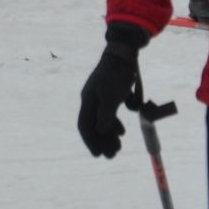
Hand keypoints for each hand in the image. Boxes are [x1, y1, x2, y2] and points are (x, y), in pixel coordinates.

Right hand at [78, 22, 147, 157]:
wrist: (123, 53)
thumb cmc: (117, 75)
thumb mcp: (112, 97)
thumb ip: (106, 116)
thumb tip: (101, 132)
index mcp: (88, 100)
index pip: (84, 126)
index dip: (91, 142)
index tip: (98, 155)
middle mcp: (91, 99)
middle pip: (94, 125)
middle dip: (103, 141)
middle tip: (113, 154)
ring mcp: (101, 95)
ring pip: (103, 120)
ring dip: (110, 133)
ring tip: (119, 143)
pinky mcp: (111, 92)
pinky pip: (110, 111)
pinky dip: (115, 122)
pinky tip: (123, 129)